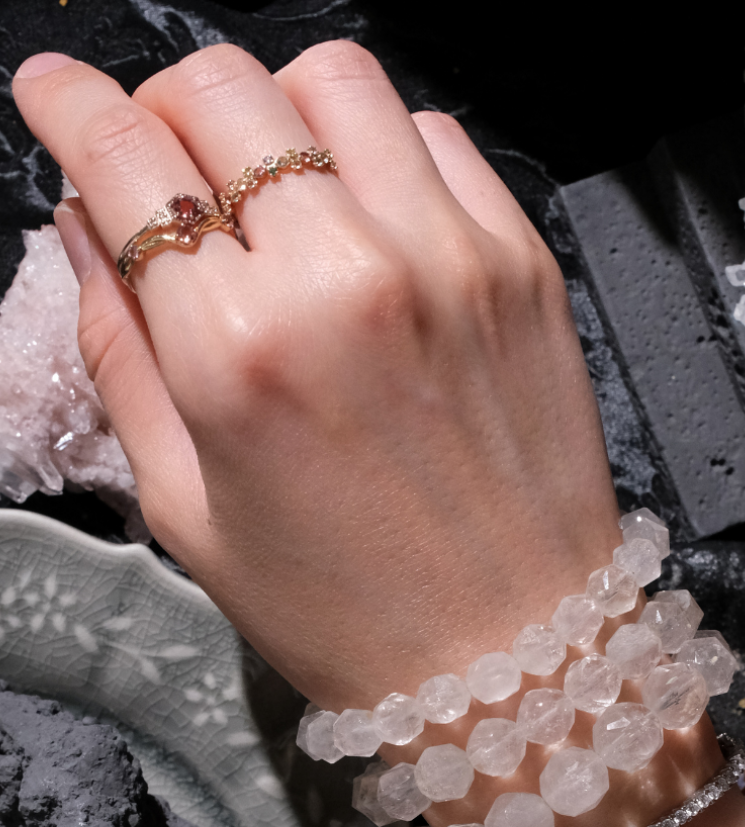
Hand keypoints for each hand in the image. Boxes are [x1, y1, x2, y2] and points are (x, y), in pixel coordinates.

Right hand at [14, 42, 744, 826]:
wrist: (517, 658)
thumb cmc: (346, 614)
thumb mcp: (190, 512)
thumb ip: (123, 356)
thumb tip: (86, 232)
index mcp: (239, 352)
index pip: (125, 159)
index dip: (67, 102)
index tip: (50, 87)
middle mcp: (346, 276)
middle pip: (222, 90)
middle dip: (164, 101)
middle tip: (158, 154)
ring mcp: (449, 258)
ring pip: (335, 80)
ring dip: (275, 107)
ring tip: (265, 177)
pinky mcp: (523, 265)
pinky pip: (436, 135)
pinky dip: (380, 146)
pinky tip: (364, 211)